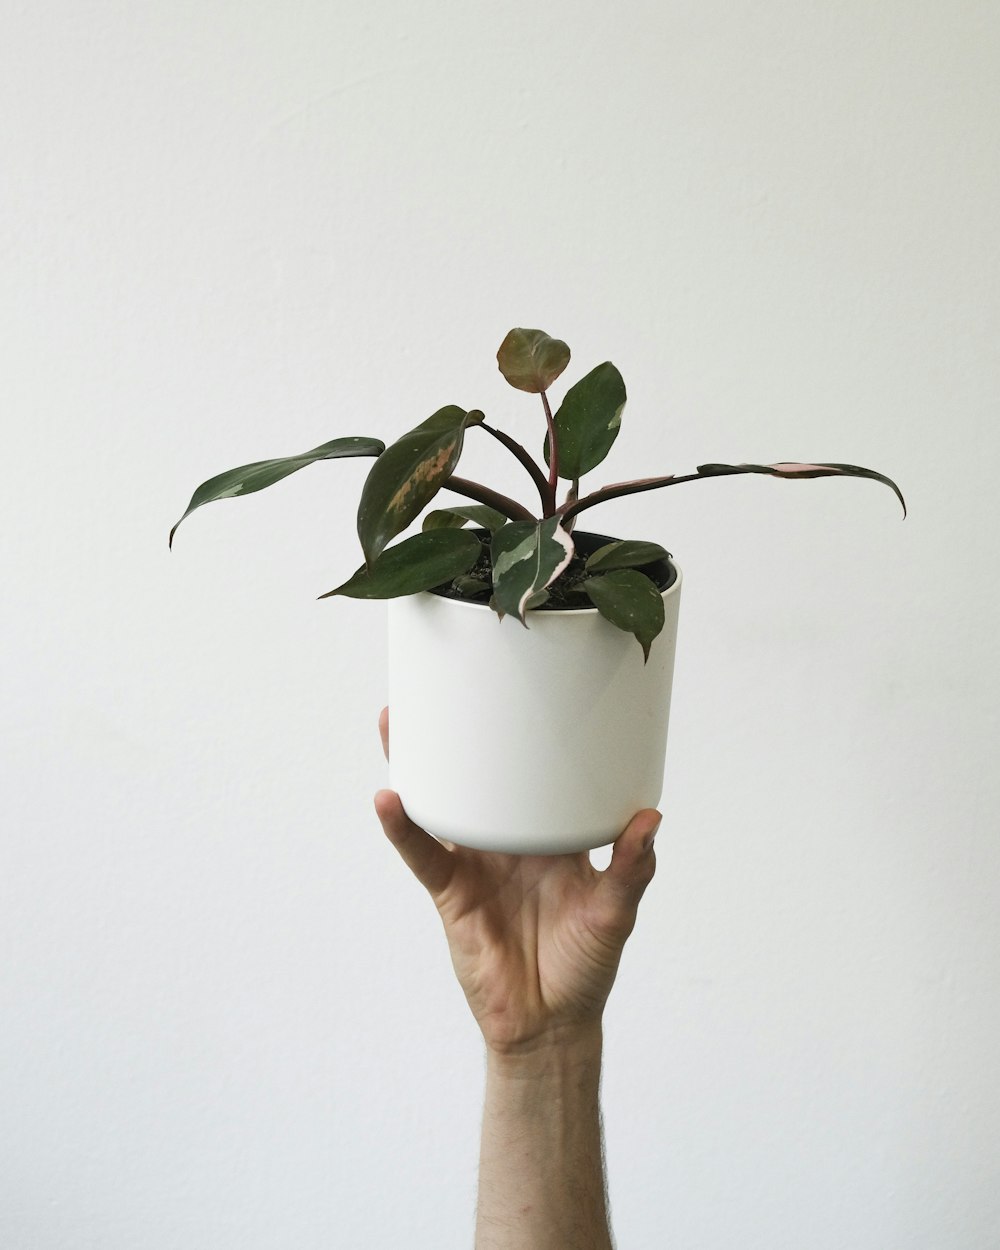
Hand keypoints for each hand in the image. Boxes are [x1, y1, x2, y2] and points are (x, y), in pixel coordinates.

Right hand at [374, 707, 659, 1055]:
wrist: (549, 1025)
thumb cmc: (586, 966)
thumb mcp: (614, 913)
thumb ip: (631, 870)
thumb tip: (650, 819)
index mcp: (552, 833)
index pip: (538, 774)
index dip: (526, 736)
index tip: (520, 689)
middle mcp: (510, 838)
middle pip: (479, 776)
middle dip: (459, 735)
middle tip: (441, 683)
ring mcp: (476, 861)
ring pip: (442, 802)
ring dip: (418, 765)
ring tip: (396, 721)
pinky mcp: (451, 891)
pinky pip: (423, 853)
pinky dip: (404, 828)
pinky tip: (389, 799)